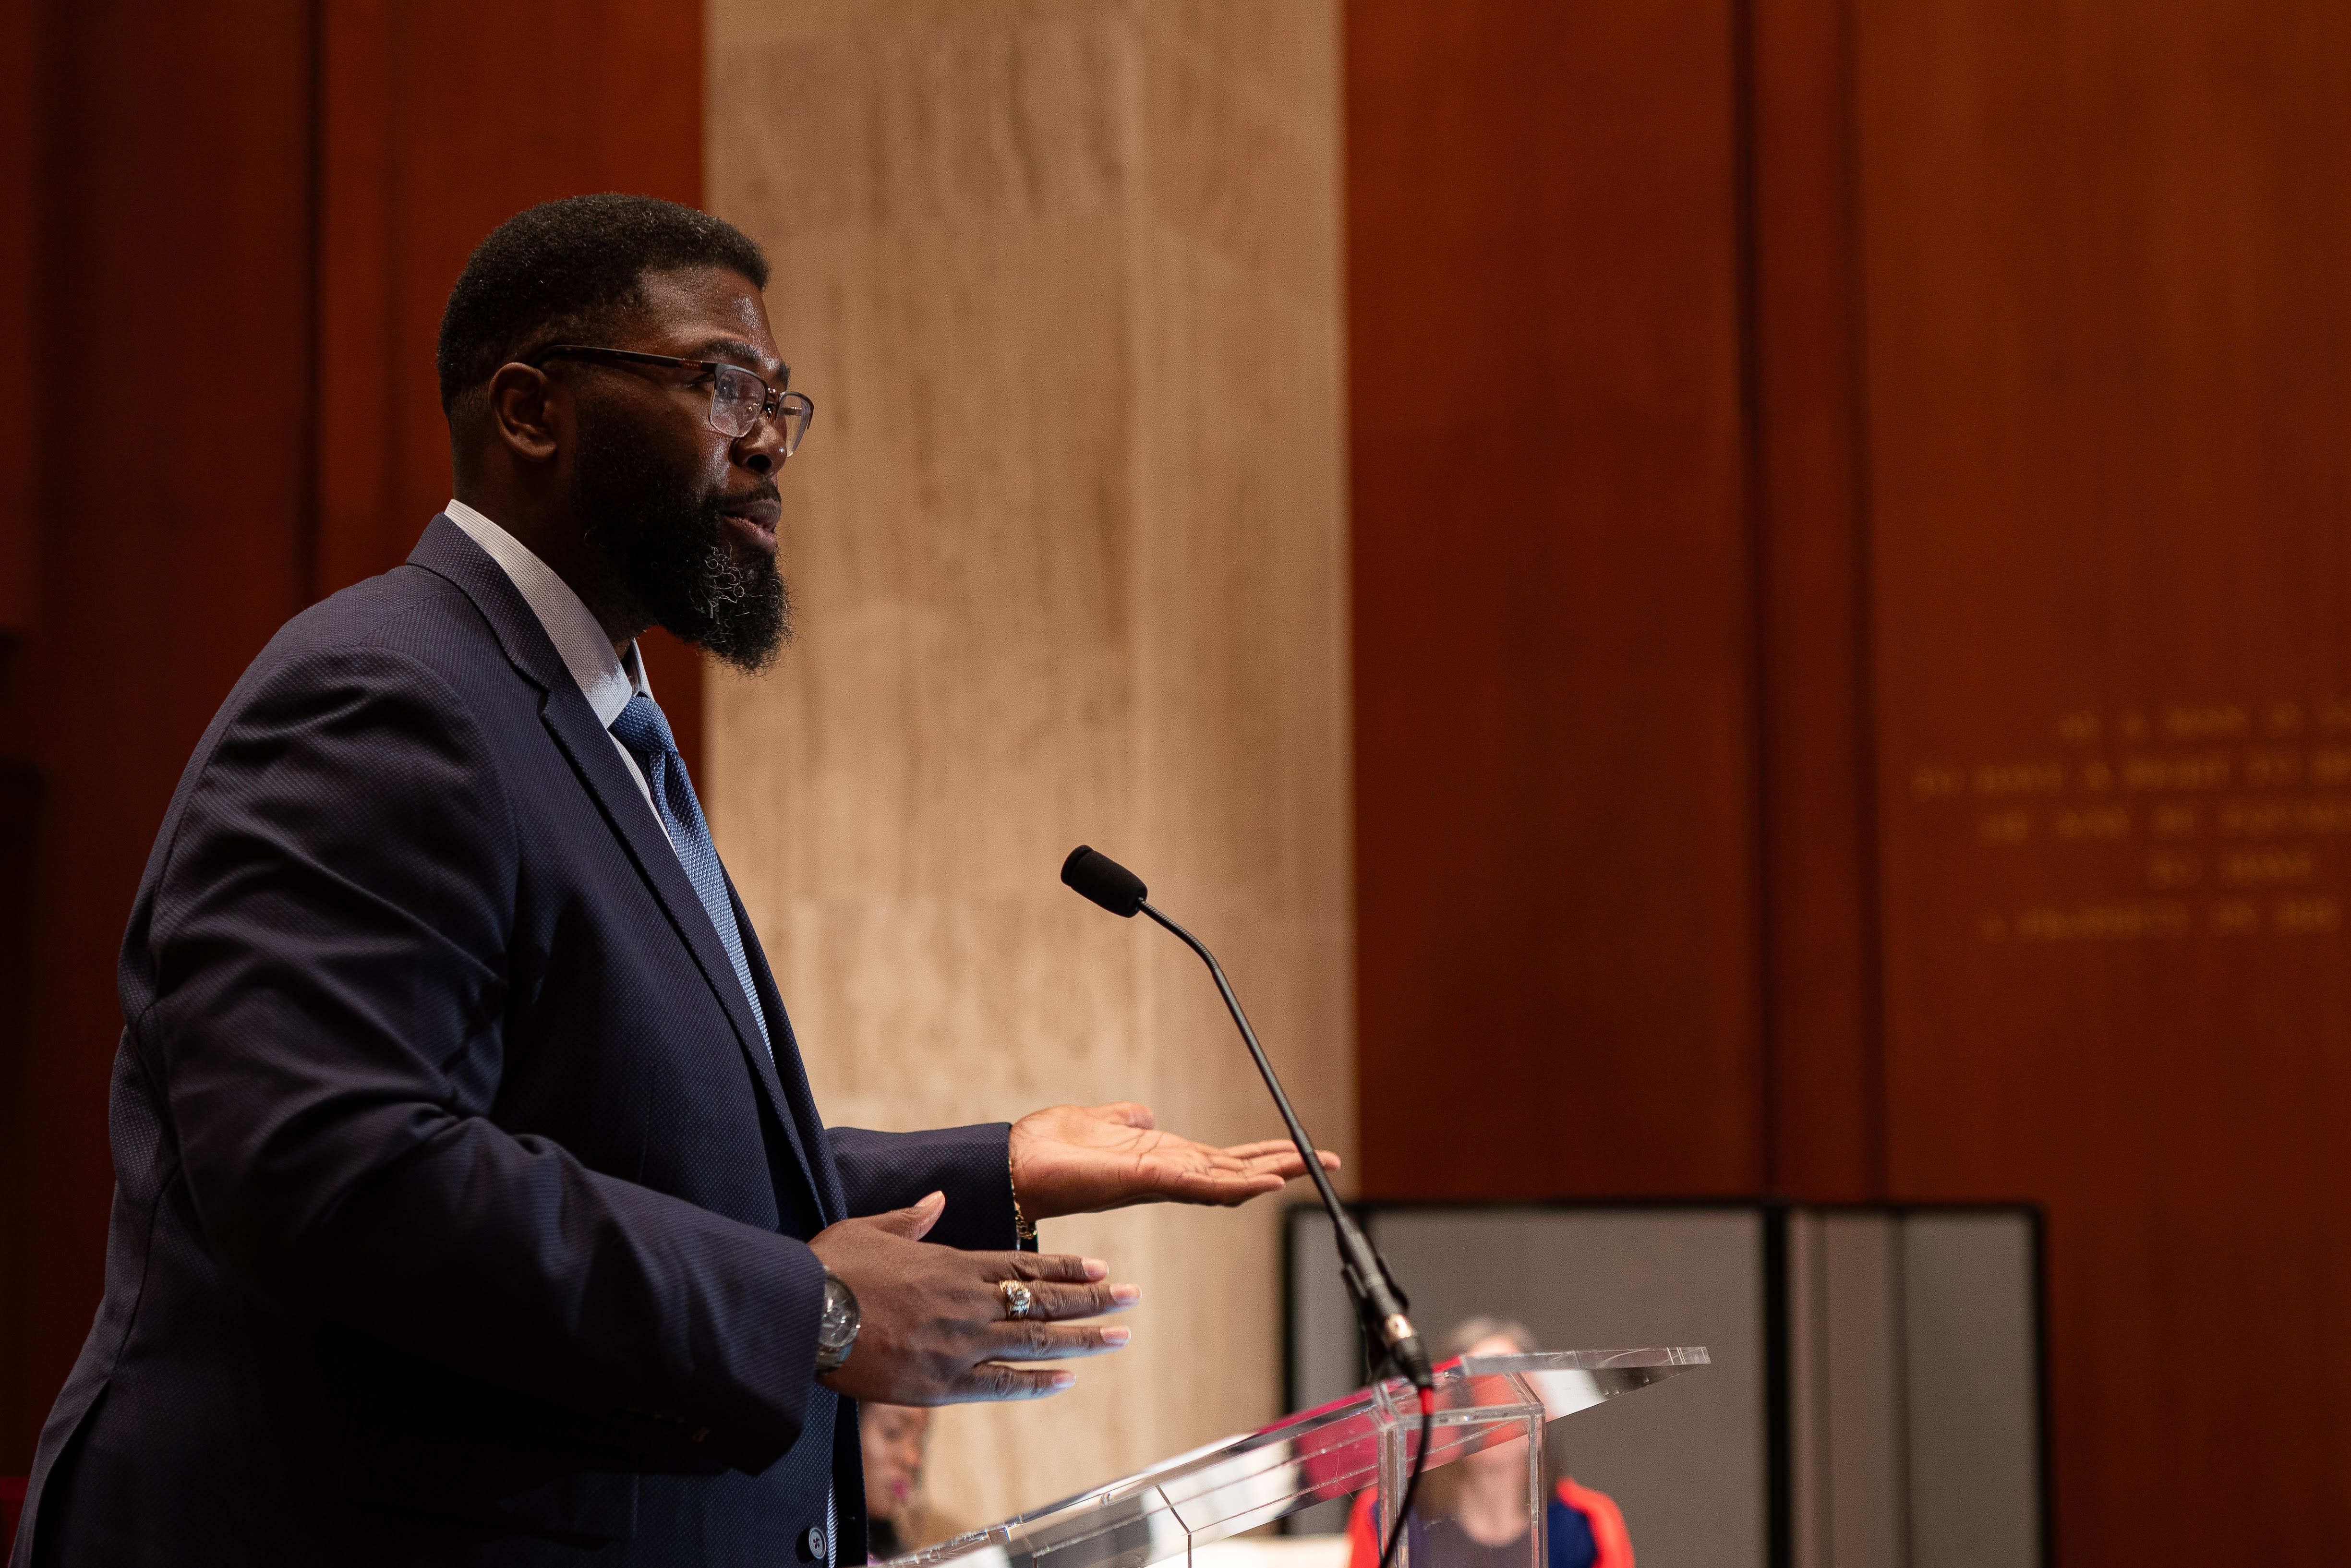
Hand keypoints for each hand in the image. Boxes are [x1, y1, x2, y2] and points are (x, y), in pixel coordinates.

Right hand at [808, 1191, 1139, 1403]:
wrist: (801, 1314)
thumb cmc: (829, 1268)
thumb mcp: (870, 1228)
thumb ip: (911, 1218)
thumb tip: (938, 1199)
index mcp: (953, 1264)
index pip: (1026, 1265)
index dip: (1068, 1269)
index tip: (1102, 1268)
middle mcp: (967, 1303)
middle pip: (1043, 1302)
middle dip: (1093, 1300)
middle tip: (1132, 1298)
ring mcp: (958, 1345)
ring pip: (1034, 1341)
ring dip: (1083, 1339)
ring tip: (1121, 1335)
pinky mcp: (940, 1384)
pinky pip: (1001, 1385)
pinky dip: (1037, 1383)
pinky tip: (1068, 1380)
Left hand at [1009, 1102, 1340, 1220]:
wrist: (1018, 1163)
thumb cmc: (1052, 1147)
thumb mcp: (1100, 1122)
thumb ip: (1125, 1119)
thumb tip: (1143, 1113)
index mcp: (1162, 1159)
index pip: (1224, 1159)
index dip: (1262, 1155)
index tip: (1297, 1150)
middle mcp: (1169, 1173)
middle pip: (1239, 1170)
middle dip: (1284, 1166)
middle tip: (1329, 1162)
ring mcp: (1162, 1179)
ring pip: (1230, 1179)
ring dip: (1272, 1173)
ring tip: (1311, 1167)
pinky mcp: (1149, 1178)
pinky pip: (1202, 1184)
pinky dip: (1238, 1184)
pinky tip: (1267, 1181)